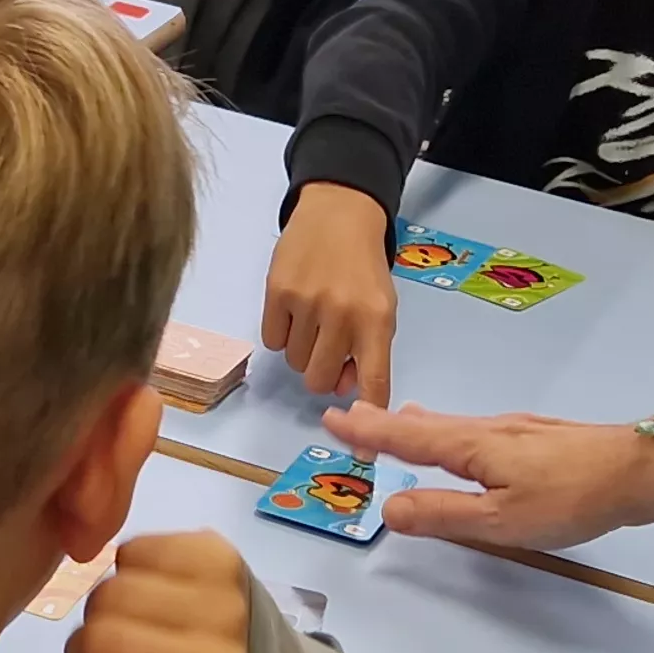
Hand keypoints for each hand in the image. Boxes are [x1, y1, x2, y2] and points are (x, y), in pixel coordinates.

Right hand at [262, 183, 402, 404]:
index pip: (374, 381)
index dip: (367, 416)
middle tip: (328, 346)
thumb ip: (367, 350)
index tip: (361, 439)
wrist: (339, 213)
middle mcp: (342, 313)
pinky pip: (272, 340)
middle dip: (323, 372)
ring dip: (303, 349)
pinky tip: (295, 307)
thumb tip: (339, 388)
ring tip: (314, 317)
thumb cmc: (362, 267)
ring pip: (294, 362)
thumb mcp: (380, 307)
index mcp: (377, 320)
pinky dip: (282, 332)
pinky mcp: (276, 291)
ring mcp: (307, 302)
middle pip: (319, 381)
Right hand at [322, 402, 653, 552]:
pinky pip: (475, 429)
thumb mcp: (501, 520)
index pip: (407, 440)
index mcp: (472, 448)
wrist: (641, 470)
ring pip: (453, 425)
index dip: (369, 433)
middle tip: (351, 414)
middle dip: (386, 423)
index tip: (332, 419)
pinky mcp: (538, 437)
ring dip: (418, 425)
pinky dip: (450, 430)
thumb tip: (388, 507)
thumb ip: (444, 515)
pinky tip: (462, 438)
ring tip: (397, 421)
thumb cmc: (571, 498)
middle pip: (426, 425)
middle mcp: (488, 430)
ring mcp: (516, 430)